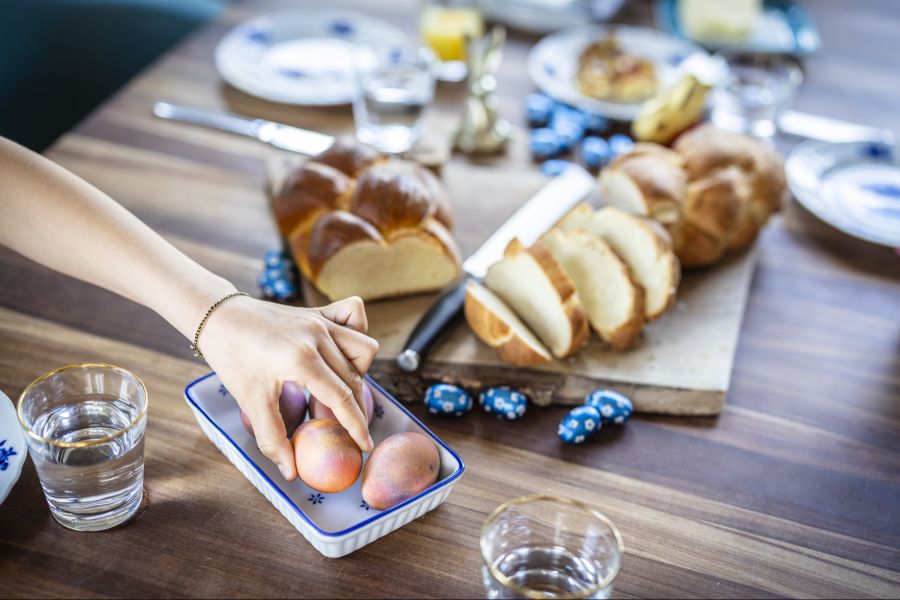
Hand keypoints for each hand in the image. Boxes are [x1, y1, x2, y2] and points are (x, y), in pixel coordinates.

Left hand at [199, 295, 378, 480]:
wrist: (219, 317)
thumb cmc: (232, 358)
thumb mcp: (249, 401)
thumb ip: (272, 437)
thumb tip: (291, 472)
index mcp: (302, 360)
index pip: (342, 398)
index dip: (356, 426)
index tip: (365, 445)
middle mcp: (318, 337)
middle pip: (355, 379)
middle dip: (355, 408)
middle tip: (342, 427)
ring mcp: (321, 321)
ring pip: (363, 348)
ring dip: (359, 372)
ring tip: (338, 388)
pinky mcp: (319, 312)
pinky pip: (354, 315)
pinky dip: (357, 333)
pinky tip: (342, 352)